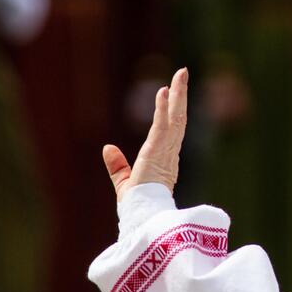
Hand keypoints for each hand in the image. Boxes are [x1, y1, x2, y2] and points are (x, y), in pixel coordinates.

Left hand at [103, 68, 188, 201]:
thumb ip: (117, 165)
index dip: (171, 109)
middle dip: (181, 95)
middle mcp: (169, 151)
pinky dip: (166, 107)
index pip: (170, 128)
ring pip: (176, 117)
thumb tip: (108, 147)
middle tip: (183, 73)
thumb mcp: (123, 182)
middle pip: (178, 118)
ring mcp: (166, 150)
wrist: (142, 218)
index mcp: (165, 159)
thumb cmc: (137, 206)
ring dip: (179, 94)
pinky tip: (165, 91)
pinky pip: (165, 124)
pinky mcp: (159, 151)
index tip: (168, 91)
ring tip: (181, 73)